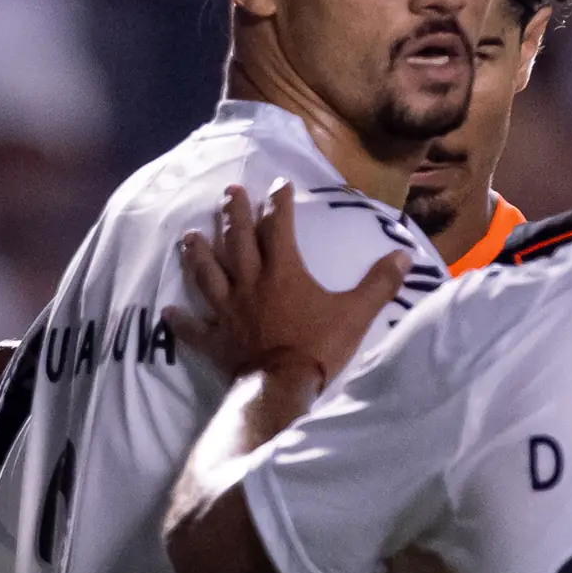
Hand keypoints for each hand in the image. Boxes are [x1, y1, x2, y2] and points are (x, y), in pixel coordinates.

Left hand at [171, 181, 407, 395]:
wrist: (282, 386)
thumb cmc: (318, 346)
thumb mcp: (356, 313)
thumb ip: (379, 283)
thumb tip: (405, 255)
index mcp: (283, 272)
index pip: (280, 228)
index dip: (280, 204)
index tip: (278, 186)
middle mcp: (250, 284)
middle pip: (238, 242)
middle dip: (234, 214)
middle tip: (228, 192)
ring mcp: (227, 312)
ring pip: (207, 276)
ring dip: (197, 255)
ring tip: (187, 236)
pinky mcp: (215, 341)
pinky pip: (193, 330)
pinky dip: (180, 321)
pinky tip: (167, 312)